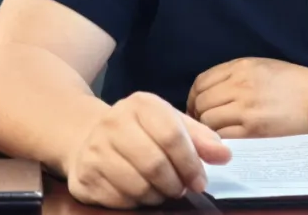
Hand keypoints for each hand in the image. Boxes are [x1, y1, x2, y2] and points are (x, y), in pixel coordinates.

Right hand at [64, 91, 231, 208]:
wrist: (89, 135)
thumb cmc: (140, 131)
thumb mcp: (171, 123)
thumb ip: (200, 138)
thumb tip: (224, 155)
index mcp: (141, 105)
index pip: (172, 136)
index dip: (191, 163)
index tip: (200, 181)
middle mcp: (114, 122)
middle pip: (155, 164)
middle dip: (175, 183)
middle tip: (180, 189)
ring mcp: (95, 149)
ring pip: (137, 186)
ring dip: (157, 195)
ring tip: (161, 190)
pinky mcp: (83, 176)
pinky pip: (119, 200)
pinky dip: (136, 202)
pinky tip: (140, 193)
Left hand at [186, 57, 307, 137]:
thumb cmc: (294, 82)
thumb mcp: (263, 66)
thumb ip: (235, 75)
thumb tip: (211, 92)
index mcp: (242, 67)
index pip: (201, 82)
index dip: (193, 97)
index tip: (196, 106)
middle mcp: (241, 85)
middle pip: (201, 102)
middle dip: (197, 114)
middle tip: (202, 124)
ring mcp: (246, 108)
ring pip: (208, 120)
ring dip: (207, 128)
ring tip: (214, 134)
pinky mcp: (254, 130)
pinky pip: (223, 135)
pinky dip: (219, 139)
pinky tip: (225, 141)